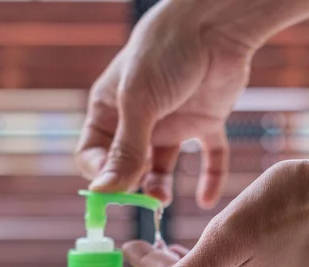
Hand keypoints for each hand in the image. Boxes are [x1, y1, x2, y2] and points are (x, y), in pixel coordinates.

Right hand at [75, 0, 252, 207]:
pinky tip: (208, 199)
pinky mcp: (203, 122)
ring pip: (161, 168)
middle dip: (131, 185)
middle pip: (126, 167)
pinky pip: (206, 157)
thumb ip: (124, 149)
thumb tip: (102, 190)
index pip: (92, 155)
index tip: (113, 188)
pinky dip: (209, 178)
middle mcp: (138, 121)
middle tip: (143, 196)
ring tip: (164, 200)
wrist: (216, 23)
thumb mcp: (138, 103)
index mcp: (110, 111)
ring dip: (161, 187)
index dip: (100, 174)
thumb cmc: (165, 53)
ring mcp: (170, 123)